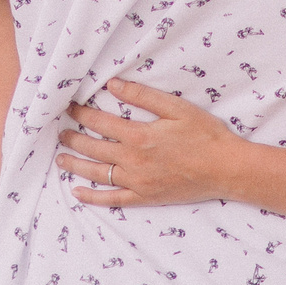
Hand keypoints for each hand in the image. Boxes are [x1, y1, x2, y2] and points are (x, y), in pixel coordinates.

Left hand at [55, 79, 239, 206]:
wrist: (226, 169)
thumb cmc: (205, 135)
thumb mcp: (176, 108)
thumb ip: (143, 96)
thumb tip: (113, 85)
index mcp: (138, 136)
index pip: (100, 122)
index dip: (81, 113)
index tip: (69, 107)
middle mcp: (132, 161)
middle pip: (93, 148)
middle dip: (73, 137)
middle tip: (60, 131)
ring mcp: (137, 182)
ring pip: (97, 173)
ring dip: (75, 165)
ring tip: (60, 158)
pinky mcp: (145, 197)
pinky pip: (112, 199)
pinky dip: (92, 197)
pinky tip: (77, 192)